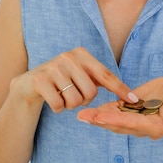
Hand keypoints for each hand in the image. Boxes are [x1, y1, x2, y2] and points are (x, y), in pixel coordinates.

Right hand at [18, 47, 137, 112]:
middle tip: (73, 94)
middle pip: (91, 92)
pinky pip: (59, 106)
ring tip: (61, 95)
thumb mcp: (80, 75)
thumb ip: (99, 79)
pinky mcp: (40, 80)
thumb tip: (129, 94)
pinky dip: (58, 108)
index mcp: (81, 54)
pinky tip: (51, 99)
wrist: (29, 85)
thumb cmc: (61, 81)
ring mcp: (53, 67)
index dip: (120, 89)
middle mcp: (68, 56)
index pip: (105, 74)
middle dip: (84, 100)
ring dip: (70, 105)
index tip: (134, 100)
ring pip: (75, 101)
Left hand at [77, 77, 162, 147]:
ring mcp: (136, 118)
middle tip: (83, 116)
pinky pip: (116, 110)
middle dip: (100, 120)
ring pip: (114, 119)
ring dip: (97, 117)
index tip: (100, 116)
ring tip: (81, 115)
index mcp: (155, 127)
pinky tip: (89, 108)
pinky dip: (103, 109)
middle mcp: (142, 126)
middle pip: (118, 124)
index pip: (133, 123)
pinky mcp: (132, 109)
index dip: (116, 119)